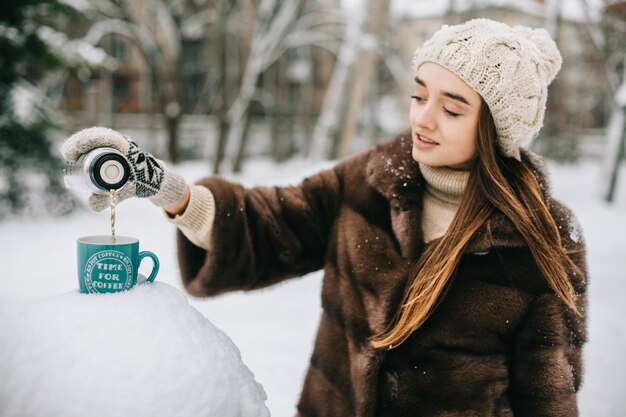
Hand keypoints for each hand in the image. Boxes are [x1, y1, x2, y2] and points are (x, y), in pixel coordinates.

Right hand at [61, 126, 186, 210]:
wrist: (155, 178)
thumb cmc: (142, 183)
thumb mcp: (127, 192)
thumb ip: (110, 200)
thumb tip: (92, 205)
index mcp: (128, 150)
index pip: (107, 138)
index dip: (87, 141)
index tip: (73, 153)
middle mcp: (122, 143)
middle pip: (97, 134)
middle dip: (79, 141)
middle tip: (67, 154)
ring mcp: (117, 143)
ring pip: (96, 135)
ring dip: (80, 142)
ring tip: (68, 153)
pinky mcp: (113, 147)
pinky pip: (97, 139)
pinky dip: (85, 143)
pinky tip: (75, 151)